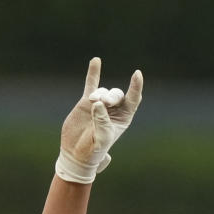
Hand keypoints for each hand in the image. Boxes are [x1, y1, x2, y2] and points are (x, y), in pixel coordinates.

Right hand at [55, 57, 142, 183]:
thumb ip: (101, 120)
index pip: (133, 99)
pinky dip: (94, 73)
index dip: (136, 87)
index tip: (137, 74)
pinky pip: (91, 84)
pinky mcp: (86, 103)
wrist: (76, 153)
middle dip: (111, 96)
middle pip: (117, 95)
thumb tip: (98, 103)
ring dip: (99, 94)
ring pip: (103, 91)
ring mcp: (100, 105)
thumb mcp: (101, 138)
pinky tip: (96, 60)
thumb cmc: (93, 150)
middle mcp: (114, 110)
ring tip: (92, 101)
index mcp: (123, 119)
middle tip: (101, 102)